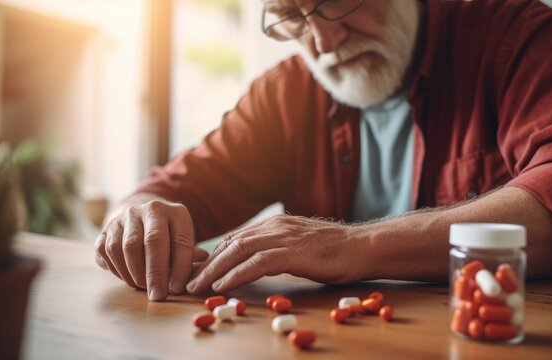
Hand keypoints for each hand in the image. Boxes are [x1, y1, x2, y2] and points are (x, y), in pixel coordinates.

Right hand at [94, 200, 207, 300]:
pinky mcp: (107, 228)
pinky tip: (128, 278)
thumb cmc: (169, 241)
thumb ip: (190, 260)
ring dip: (135, 273)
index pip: (181, 241)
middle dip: (155, 273)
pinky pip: (107, 251)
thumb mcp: (184, 245)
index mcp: (176, 212)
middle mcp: (151, 209)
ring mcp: (127, 217)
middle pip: (152, 241)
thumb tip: (194, 278)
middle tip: (157, 295)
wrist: (140, 223)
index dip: (180, 268)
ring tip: (143, 287)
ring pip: (127, 247)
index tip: (177, 289)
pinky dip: (117, 270)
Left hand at [186, 214, 366, 293]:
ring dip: (214, 270)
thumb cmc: (335, 250)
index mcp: (275, 223)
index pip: (237, 238)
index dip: (216, 256)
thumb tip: (259, 261)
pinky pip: (257, 263)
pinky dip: (236, 274)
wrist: (362, 246)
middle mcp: (275, 226)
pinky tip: (223, 285)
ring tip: (198, 287)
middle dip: (207, 264)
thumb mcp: (300, 244)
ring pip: (238, 251)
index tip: (201, 272)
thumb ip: (278, 248)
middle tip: (189, 281)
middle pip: (231, 244)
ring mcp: (283, 237)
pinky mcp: (292, 252)